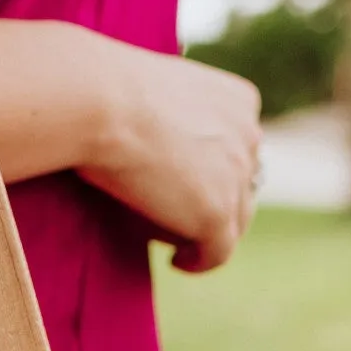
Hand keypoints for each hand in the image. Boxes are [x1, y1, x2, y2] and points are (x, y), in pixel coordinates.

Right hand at [78, 47, 261, 272]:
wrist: (100, 101)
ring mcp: (236, 178)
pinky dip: (198, 260)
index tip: (186, 181)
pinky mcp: (215, 214)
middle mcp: (249, 137)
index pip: (238, 146)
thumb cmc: (107, 89)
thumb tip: (154, 148)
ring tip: (173, 239)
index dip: (214, 168)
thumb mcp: (157, 92)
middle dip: (214, 200)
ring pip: (235, 220)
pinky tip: (176, 261)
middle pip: (242, 184)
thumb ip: (172, 115)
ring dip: (205, 231)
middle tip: (178, 214)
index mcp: (240, 101)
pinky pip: (217, 253)